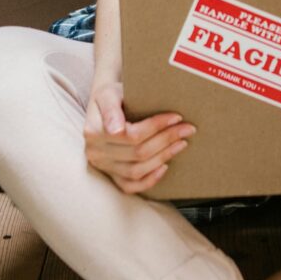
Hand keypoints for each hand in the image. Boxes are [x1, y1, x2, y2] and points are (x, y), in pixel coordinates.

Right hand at [83, 80, 194, 195]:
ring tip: (181, 143)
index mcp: (93, 132)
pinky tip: (165, 167)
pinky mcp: (111, 176)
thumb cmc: (111, 95)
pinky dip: (149, 180)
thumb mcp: (108, 93)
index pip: (132, 135)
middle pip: (138, 152)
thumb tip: (116, 130)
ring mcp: (103, 167)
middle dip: (166, 140)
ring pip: (137, 170)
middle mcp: (95, 153)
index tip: (176, 117)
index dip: (156, 127)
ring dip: (163, 157)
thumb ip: (110, 108)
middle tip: (187, 129)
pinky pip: (130, 186)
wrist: (105, 103)